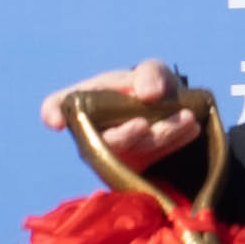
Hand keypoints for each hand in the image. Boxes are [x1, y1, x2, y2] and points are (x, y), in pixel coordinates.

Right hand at [40, 59, 206, 172]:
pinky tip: (191, 128)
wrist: (173, 114)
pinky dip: (174, 143)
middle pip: (98, 140)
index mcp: (85, 104)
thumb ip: (150, 74)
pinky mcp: (135, 171)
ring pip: (131, 151)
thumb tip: (149, 94)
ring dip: (160, 135)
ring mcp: (112, 156)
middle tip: (145, 123)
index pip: (56, 106)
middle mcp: (90, 133)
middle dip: (124, 134)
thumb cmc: (150, 89)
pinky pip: (152, 161)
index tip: (57, 122)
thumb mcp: (152, 72)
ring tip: (186, 117)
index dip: (53, 113)